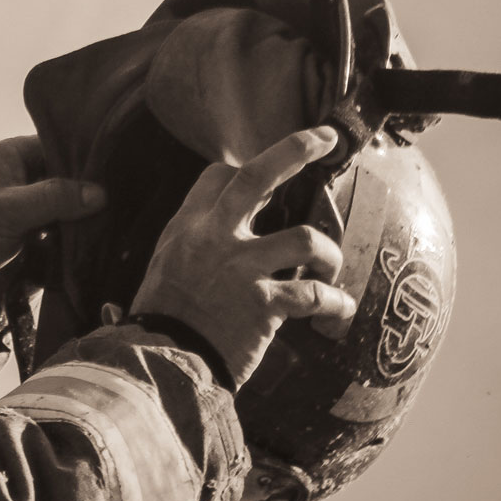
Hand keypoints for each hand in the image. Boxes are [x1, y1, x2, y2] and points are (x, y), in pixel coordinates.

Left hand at [0, 135, 105, 279]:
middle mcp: (20, 175)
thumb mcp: (13, 207)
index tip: (113, 167)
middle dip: (87, 191)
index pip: (56, 146)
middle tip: (122, 197)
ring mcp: (26, 204)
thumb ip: (55, 198)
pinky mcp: (30, 230)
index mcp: (12, 156)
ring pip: (64, 204)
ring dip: (83, 215)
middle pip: (64, 178)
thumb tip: (101, 194)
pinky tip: (99, 237)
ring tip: (117, 219)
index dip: (83, 156)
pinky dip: (73, 233)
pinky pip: (59, 226)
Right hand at [129, 126, 356, 388]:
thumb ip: (194, 245)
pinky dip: (335, 304)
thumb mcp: (165, 267)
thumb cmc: (161, 319)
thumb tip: (217, 237)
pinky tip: (338, 313)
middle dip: (297, 149)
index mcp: (187, 228)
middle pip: (258, 176)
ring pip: (306, 237)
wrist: (161, 362)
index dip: (245, 169)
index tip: (269, 173)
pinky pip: (315, 295)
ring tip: (331, 271)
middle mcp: (214, 238)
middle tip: (325, 139)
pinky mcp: (264, 304)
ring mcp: (241, 269)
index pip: (218, 177)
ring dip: (328, 254)